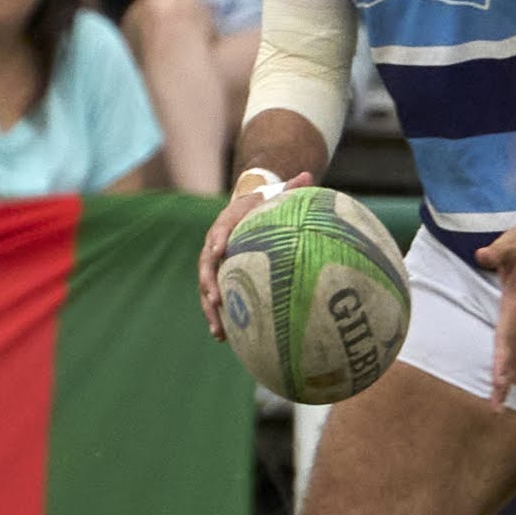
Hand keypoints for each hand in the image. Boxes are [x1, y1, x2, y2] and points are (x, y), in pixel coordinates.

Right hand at [200, 172, 311, 334]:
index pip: (219, 230)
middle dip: (208, 283)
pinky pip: (215, 297)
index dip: (217, 240)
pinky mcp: (219, 278)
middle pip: (206, 265)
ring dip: (210, 309)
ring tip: (217, 330)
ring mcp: (214, 263)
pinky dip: (217, 316)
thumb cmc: (265, 204)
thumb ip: (291, 187)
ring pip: (206, 287)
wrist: (246, 210)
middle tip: (215, 299)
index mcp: (227, 222)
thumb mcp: (276, 194)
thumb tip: (309, 176)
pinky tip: (224, 338)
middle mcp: (215, 244)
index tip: (219, 251)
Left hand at [472, 208, 515, 407]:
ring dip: (512, 372)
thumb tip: (481, 256)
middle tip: (497, 404)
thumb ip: (495, 253)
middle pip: (515, 351)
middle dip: (506, 379)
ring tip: (504, 395)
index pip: (508, 337)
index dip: (503, 361)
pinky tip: (515, 370)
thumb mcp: (510, 243)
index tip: (499, 383)